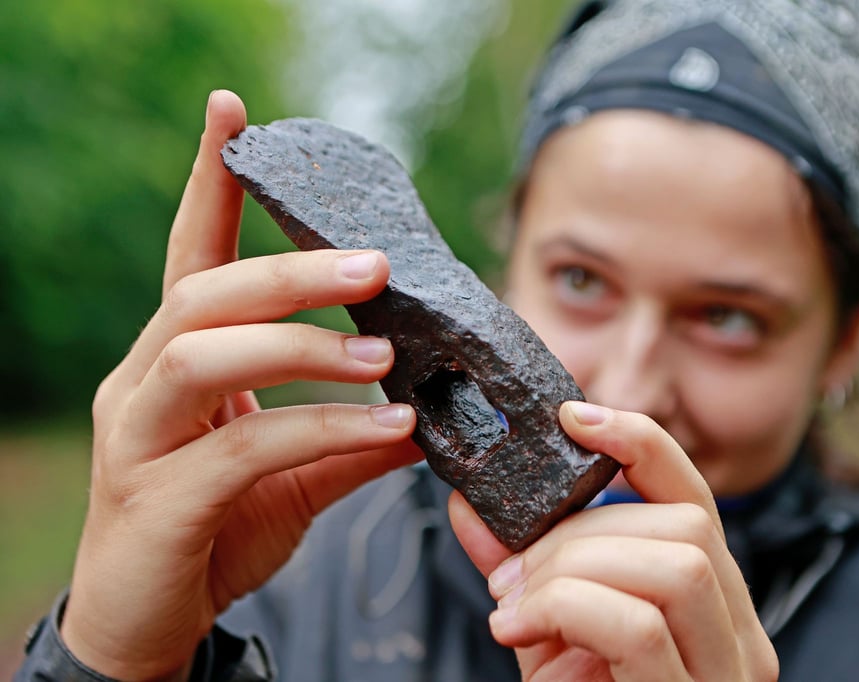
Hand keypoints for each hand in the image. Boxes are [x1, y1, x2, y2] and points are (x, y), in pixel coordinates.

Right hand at [60, 90, 421, 679]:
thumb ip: (350, 439)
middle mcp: (144, 384)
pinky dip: (322, 428)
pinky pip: (244, 446)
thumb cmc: (214, 531)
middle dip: (290, 269)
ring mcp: (139, 438)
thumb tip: (428, 411)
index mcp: (175, 362)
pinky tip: (389, 430)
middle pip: (204, 294)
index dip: (208, 184)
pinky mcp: (155, 498)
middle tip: (374, 263)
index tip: (234, 115)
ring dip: (304, 344)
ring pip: (205, 354)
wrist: (150, 623)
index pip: (191, 257)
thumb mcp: (294, 475)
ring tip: (386, 352)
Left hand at [450, 401, 777, 680]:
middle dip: (580, 529)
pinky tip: (518, 634)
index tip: (573, 415)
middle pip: (685, 523)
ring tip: (515, 607)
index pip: (696, 495)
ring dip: (572, 567)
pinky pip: (640, 624)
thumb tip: (469, 500)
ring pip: (676, 561)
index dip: (640, 441)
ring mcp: (728, 678)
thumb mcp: (546, 634)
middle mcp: (741, 637)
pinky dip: (565, 608)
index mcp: (713, 604)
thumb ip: (520, 566)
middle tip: (511, 572)